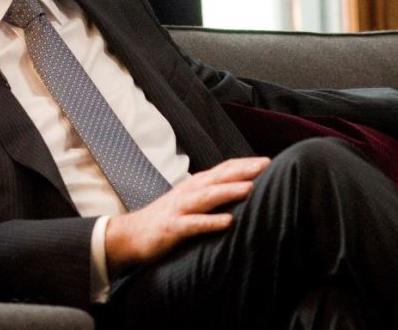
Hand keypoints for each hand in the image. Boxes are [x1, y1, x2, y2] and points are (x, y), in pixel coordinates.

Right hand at [104, 156, 269, 273]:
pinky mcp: (172, 228)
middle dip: (242, 171)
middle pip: (217, 178)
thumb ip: (209, 194)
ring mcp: (179, 209)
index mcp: (194, 185)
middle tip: (265, 165)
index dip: (243, 164)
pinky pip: (194, 225)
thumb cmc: (165, 218)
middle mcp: (188, 192)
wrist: (130, 234)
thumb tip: (236, 190)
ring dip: (228, 191)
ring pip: (207, 197)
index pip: (222, 169)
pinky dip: (211, 222)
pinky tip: (228, 222)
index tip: (267, 161)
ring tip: (250, 188)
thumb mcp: (188, 202)